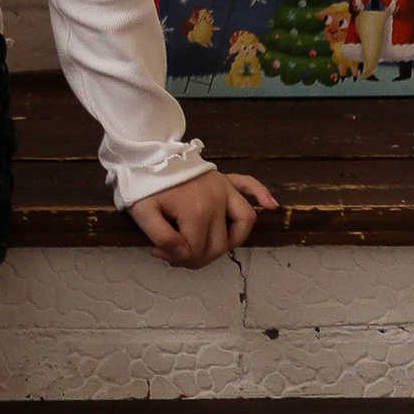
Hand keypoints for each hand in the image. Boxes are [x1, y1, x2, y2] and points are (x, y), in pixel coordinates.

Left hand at [127, 166, 269, 267]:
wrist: (147, 154)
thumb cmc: (143, 185)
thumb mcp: (143, 214)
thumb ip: (163, 238)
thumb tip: (183, 254)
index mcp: (197, 212)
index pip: (197, 252)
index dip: (177, 259)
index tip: (158, 251)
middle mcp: (218, 201)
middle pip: (219, 246)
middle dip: (197, 257)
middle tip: (174, 253)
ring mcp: (225, 189)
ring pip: (241, 225)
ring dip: (228, 243)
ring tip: (207, 247)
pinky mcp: (226, 180)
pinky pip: (250, 186)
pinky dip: (261, 195)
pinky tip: (271, 206)